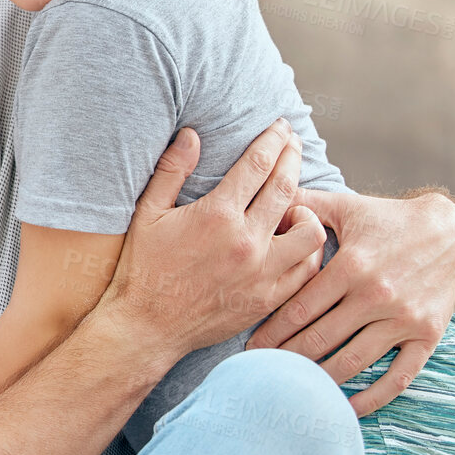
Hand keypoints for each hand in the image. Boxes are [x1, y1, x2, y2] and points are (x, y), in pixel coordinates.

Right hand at [104, 120, 326, 362]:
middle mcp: (246, 241)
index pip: (258, 165)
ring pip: (310, 232)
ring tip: (293, 206)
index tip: (280, 127)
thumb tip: (191, 135)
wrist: (147, 326)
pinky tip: (295, 243)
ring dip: (307, 212)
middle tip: (293, 144)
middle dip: (293, 157)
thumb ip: (171, 171)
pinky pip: (306, 270)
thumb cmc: (143, 268)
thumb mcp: (147, 214)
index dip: (273, 140)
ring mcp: (262, 273)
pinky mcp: (268, 299)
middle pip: (288, 187)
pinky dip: (307, 252)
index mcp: (217, 216)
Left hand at [247, 188, 454, 415]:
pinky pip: (399, 376)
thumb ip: (303, 204)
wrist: (450, 232)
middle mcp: (377, 294)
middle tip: (260, 374)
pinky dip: (373, 397)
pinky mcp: (428, 335)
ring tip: (293, 390)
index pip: (299, 309)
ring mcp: (404, 318)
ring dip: (319, 380)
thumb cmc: (384, 219)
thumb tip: (263, 199)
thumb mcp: (344, 205)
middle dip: (285, 359)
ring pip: (353, 361)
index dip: (270, 332)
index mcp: (351, 266)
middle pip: (320, 339)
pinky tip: (346, 408)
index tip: (249, 349)